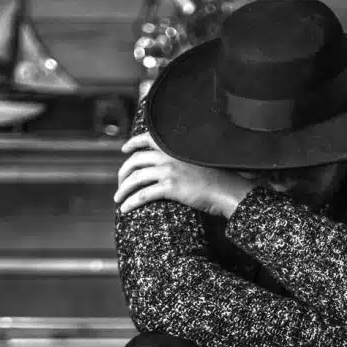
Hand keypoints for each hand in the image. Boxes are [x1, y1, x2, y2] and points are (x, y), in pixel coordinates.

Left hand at [114, 132, 253, 217]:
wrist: (227, 190)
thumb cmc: (218, 178)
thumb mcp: (199, 159)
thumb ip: (183, 157)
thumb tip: (174, 164)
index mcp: (174, 147)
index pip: (147, 138)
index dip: (132, 143)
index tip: (124, 149)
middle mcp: (168, 156)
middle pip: (135, 161)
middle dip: (123, 173)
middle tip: (120, 183)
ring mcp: (168, 171)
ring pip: (135, 178)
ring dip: (123, 189)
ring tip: (118, 199)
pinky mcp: (170, 187)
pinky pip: (143, 194)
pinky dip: (131, 201)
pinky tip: (125, 208)